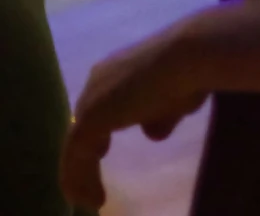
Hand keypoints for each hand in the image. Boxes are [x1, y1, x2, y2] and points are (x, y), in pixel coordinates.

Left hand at [62, 26, 207, 211]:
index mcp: (114, 73)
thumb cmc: (183, 77)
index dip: (96, 132)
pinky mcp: (91, 117)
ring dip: (80, 173)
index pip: (97, 107)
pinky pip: (77, 154)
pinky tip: (91, 198)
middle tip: (88, 182)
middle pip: (82, 124)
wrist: (182, 61)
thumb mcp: (171, 102)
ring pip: (76, 142)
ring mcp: (92, 99)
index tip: (101, 153)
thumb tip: (150, 133)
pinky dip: (80, 177)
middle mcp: (97, 82)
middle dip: (84, 155)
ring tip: (88, 200)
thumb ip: (157, 116)